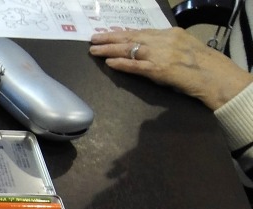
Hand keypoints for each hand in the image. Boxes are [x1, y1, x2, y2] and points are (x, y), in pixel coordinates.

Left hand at [90, 28, 252, 109]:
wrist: (215, 76)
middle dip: (110, 38)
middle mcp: (163, 40)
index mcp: (170, 34)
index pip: (141, 31)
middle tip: (94, 38)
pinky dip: (121, 64)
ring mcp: (160, 55)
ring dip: (109, 50)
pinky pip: (135, 66)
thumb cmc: (201, 65)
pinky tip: (109, 63)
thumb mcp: (183, 47)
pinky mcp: (158, 70)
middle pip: (131, 37)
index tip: (109, 32)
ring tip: (94, 49)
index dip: (122, 32)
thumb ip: (166, 46)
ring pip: (129, 49)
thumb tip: (147, 49)